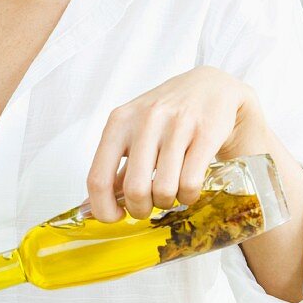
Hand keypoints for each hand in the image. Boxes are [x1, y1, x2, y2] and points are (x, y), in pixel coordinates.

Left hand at [86, 66, 268, 220]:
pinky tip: (189, 188)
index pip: (98, 179)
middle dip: (141, 209)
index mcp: (119, 122)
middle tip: (149, 206)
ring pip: (164, 190)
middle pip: (134, 190)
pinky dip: (189, 196)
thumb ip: (114, 167)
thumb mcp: (133, 131)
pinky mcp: (205, 133)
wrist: (211, 85)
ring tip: (171, 194)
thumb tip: (91, 207)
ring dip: (168, 202)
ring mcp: (176, 125)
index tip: (116, 216)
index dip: (104, 209)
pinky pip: (190, 183)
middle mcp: (145, 121)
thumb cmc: (167, 114)